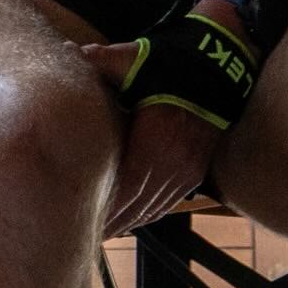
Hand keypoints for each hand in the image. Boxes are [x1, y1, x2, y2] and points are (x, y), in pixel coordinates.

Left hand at [83, 38, 225, 235]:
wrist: (220, 66)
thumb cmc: (173, 63)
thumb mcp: (136, 58)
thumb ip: (101, 60)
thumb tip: (67, 55)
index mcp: (157, 139)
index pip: (125, 187)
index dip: (102, 205)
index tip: (75, 215)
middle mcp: (174, 163)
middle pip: (135, 206)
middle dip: (108, 220)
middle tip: (79, 232)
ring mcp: (186, 171)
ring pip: (150, 209)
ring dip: (125, 222)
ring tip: (98, 230)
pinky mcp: (194, 173)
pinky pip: (166, 204)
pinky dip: (145, 214)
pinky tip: (127, 220)